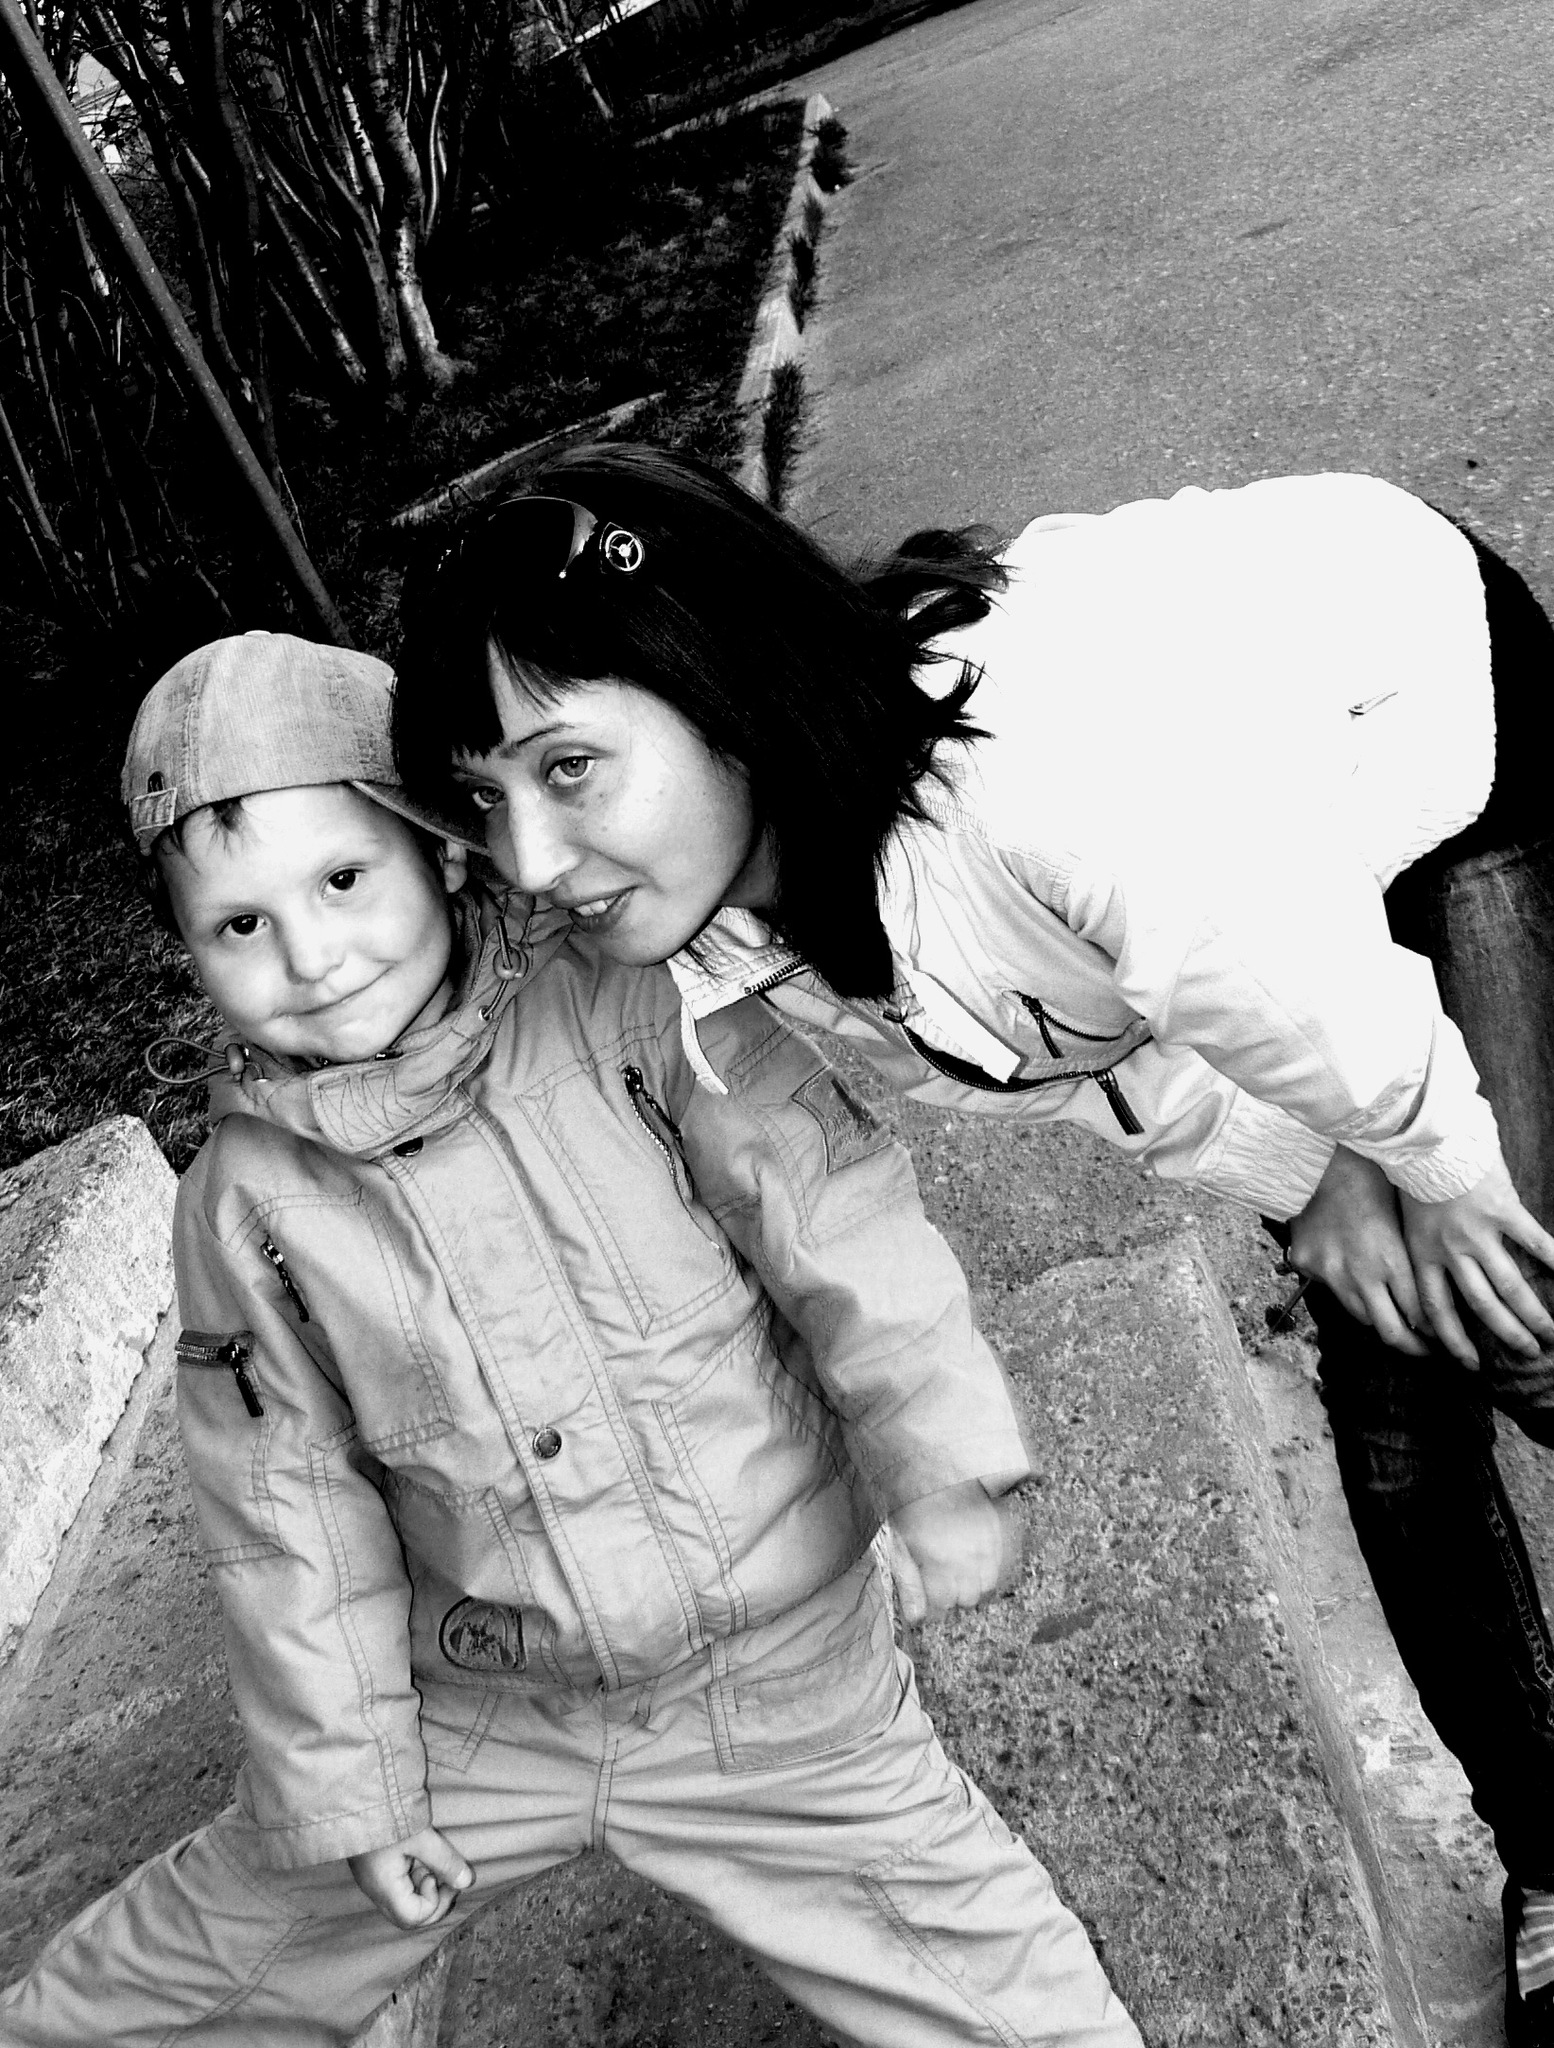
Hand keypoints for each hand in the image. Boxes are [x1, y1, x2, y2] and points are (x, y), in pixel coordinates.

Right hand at [348, 1827, 472, 1929]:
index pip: (413, 1918)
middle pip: (408, 1917)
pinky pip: (398, 1888)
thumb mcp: (420, 1836)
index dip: (434, 1902)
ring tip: (431, 1861)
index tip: (438, 1875)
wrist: (355, 1796)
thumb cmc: (387, 1816)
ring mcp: (374, 1882)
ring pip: (404, 1902)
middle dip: (433, 1901)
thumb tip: (467, 1882)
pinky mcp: (375, 1871)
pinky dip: (414, 1878)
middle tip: (446, 1877)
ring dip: (424, 1887)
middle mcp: (376, 1892)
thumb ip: (444, 1861)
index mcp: (385, 1888)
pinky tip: (421, 1857)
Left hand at [887, 1479, 1024, 1624]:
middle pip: (967, 1599)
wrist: (936, 1472)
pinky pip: (999, 1566)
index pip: (943, 1604)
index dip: (935, 1603)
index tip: (931, 1595)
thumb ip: (908, 1583)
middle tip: (942, 1577)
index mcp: (936, 1560)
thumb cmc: (912, 1510)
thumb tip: (915, 1618)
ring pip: (986, 1586)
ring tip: (958, 1566)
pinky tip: (972, 1555)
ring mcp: (986, 1545)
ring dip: (972, 1582)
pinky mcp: (999, 1533)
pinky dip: (987, 1567)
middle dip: (953, 1593)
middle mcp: (965, 1556)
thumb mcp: (899, 1545)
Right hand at [1285, 1147, 1426, 1355]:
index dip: (1432, 1331)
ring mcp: (1331, 1272)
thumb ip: (1412, 1259)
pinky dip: (1344, 1288)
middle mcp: (1362, 1275)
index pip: (1419, 1315)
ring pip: (1360, 1316)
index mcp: (1392, 1260)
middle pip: (1390, 1332)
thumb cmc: (1371, 1180)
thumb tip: (1429, 1290)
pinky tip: (1352, 1276)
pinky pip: (1330, 1289)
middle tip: (1423, 1351)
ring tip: (1391, 1317)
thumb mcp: (1403, 1219)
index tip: (1439, 1335)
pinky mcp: (1307, 1265)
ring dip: (1378, 1317)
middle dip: (1411, 1347)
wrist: (1320, 1160)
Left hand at [1400, 1158, 1553, 1366]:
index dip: (1452, 1340)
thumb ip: (1424, 1253)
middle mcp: (1451, 1250)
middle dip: (1506, 1334)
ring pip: (1509, 1285)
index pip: (1436, 1310)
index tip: (1469, 1364)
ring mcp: (1479, 1232)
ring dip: (1531, 1314)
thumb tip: (1433, 1287)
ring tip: (1549, 1332)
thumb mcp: (1408, 1222)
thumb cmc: (1414, 1177)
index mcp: (1423, 1254)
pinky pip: (1535, 1242)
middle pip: (1481, 1306)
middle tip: (1527, 1352)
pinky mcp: (1503, 1210)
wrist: (1425, 1137)